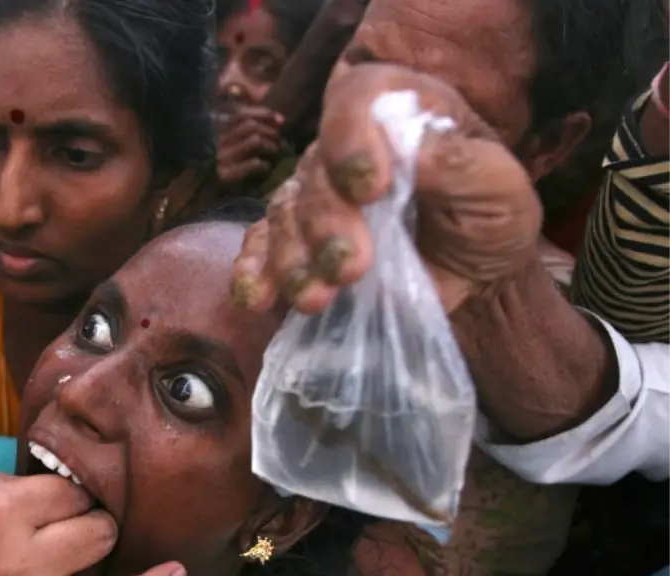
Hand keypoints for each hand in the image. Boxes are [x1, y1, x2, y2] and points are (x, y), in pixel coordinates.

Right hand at [0, 470, 185, 575]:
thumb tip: (72, 491)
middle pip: (95, 536)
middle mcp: (20, 564)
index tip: (60, 493)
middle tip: (79, 522)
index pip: (72, 494)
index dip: (72, 489)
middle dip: (95, 521)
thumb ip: (22, 486)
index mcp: (3, 514)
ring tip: (174, 573)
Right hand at [216, 106, 284, 186]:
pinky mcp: (226, 175)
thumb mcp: (231, 143)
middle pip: (251, 125)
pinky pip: (254, 163)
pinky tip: (266, 168)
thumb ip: (245, 128)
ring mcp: (221, 158)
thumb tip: (277, 118)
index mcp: (216, 130)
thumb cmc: (225, 167)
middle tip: (279, 141)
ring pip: (255, 140)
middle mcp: (217, 141)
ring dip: (271, 145)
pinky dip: (265, 164)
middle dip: (271, 131)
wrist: (208, 196)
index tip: (281, 120)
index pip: (241, 113)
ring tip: (275, 153)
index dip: (264, 114)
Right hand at [232, 63, 542, 315]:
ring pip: (284, 212)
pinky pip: (260, 246)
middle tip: (350, 268)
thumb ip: (461, 166)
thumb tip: (414, 150)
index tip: (369, 187)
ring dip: (293, 258)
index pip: (360, 96)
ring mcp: (316, 194)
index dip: (352, 134)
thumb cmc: (489, 223)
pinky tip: (258, 297)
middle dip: (326, 222)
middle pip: (314, 168)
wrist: (473, 282)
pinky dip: (254, 271)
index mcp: (400, 113)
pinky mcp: (297, 240)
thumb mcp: (500, 192)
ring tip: (315, 299)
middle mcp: (349, 146)